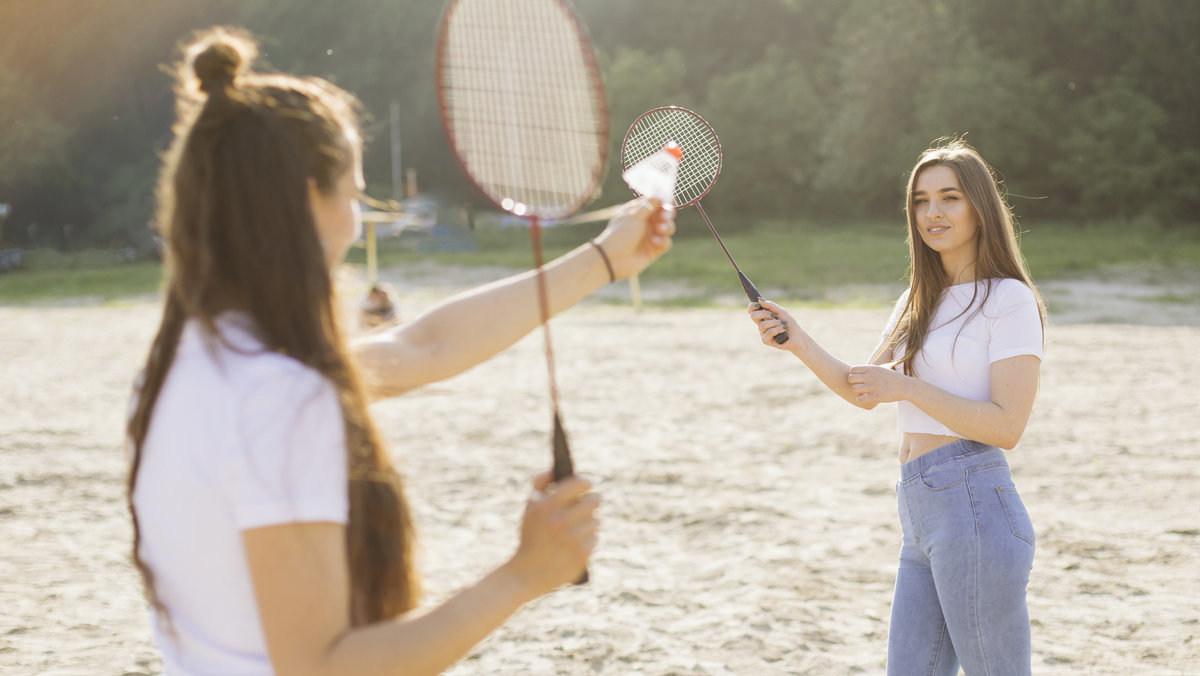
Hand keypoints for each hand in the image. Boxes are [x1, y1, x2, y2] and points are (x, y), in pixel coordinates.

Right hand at [506, 472, 599, 597]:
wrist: (528, 573)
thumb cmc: (530, 536)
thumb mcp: (529, 507)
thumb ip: (541, 482)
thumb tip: (556, 468)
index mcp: (547, 506)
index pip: (580, 483)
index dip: (586, 482)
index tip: (587, 484)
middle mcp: (561, 520)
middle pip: (595, 500)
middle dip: (591, 501)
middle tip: (588, 503)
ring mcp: (573, 538)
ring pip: (596, 520)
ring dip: (589, 522)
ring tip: (577, 527)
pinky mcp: (582, 554)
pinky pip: (595, 538)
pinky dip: (588, 539)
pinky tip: (577, 542)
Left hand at [593, 198, 674, 278]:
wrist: (613, 258)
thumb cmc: (620, 234)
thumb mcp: (634, 216)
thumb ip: (648, 206)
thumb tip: (659, 197)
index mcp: (638, 212)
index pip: (654, 202)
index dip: (663, 201)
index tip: (669, 201)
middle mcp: (645, 223)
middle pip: (664, 214)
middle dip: (668, 214)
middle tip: (665, 216)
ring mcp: (650, 236)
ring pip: (668, 228)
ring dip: (668, 227)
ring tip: (661, 229)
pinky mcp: (654, 250)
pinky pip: (666, 243)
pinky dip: (663, 241)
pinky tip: (655, 242)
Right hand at [747, 298, 803, 351]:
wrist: (797, 336)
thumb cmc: (789, 323)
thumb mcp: (780, 311)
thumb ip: (770, 305)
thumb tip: (759, 300)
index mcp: (763, 317)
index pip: (752, 310)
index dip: (752, 306)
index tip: (758, 304)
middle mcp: (761, 324)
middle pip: (753, 316)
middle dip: (764, 314)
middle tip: (773, 315)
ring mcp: (762, 333)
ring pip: (762, 325)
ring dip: (775, 323)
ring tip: (783, 324)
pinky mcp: (766, 340)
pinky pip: (768, 333)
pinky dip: (777, 330)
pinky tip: (783, 330)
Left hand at [847, 364, 909, 405]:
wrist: (906, 387)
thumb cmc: (893, 378)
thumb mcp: (882, 369)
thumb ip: (871, 369)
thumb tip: (863, 368)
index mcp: (872, 368)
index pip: (853, 370)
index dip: (853, 375)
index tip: (858, 379)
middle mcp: (871, 376)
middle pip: (850, 378)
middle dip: (852, 383)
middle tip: (858, 386)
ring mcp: (873, 386)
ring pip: (854, 388)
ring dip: (856, 392)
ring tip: (861, 393)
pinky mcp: (876, 396)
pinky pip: (860, 398)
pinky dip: (860, 399)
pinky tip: (864, 398)